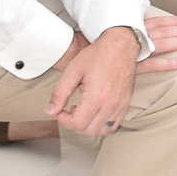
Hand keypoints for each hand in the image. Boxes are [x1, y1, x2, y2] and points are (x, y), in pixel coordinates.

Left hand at [46, 15, 176, 134]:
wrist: (121, 45)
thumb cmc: (98, 55)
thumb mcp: (72, 71)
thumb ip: (59, 93)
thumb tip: (50, 111)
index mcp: (96, 96)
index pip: (77, 124)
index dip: (64, 120)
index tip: (60, 110)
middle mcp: (111, 103)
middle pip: (89, 130)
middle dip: (75, 124)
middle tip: (70, 110)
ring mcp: (121, 104)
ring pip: (103, 130)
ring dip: (89, 125)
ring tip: (83, 110)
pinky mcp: (126, 103)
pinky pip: (115, 124)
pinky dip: (102, 123)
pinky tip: (95, 110)